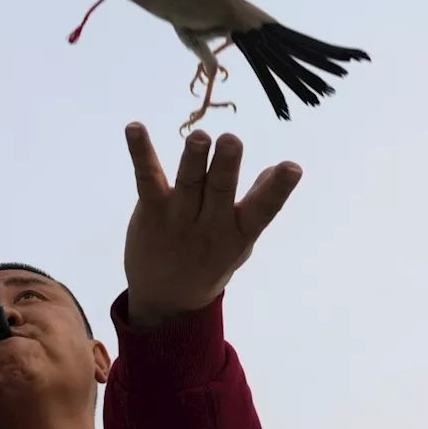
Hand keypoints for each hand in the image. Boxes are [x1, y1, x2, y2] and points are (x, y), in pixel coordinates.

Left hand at [122, 124, 302, 327]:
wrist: (166, 300)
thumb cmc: (210, 263)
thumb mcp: (240, 242)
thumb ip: (255, 205)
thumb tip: (274, 169)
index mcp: (238, 232)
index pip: (263, 210)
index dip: (278, 188)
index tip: (292, 167)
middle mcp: (209, 225)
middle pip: (220, 190)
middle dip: (226, 165)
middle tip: (231, 141)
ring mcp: (179, 217)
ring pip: (188, 183)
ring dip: (193, 159)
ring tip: (198, 137)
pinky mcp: (152, 210)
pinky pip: (146, 178)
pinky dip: (141, 151)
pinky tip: (134, 128)